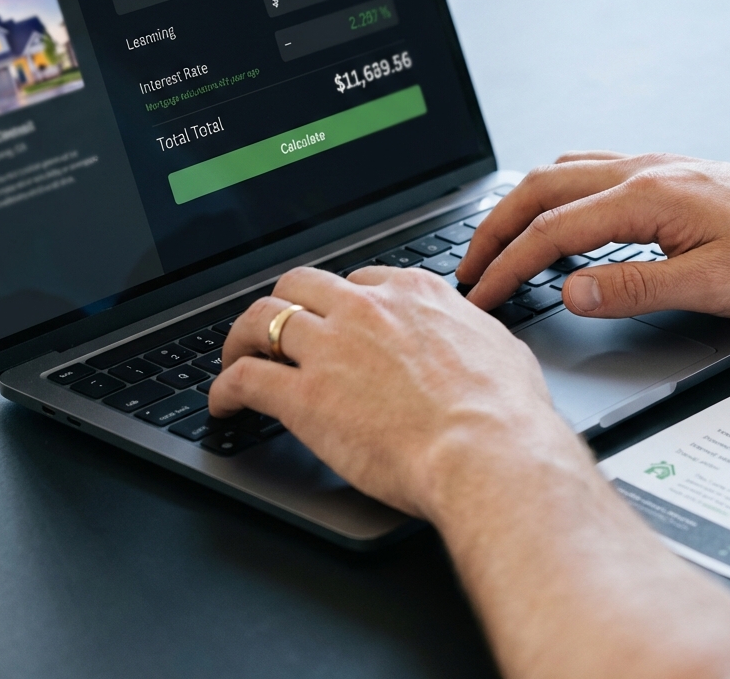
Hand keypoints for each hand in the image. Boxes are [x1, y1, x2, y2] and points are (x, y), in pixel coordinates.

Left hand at [207, 264, 562, 518]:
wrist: (488, 449)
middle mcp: (366, 308)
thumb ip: (470, 332)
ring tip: (236, 356)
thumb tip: (472, 336)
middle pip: (301, 285)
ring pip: (262, 319)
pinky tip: (223, 403)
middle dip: (285, 305)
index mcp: (413, 293)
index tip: (335, 321)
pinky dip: (224, 387)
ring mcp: (330, 347)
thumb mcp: (499, 347)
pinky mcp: (304, 394)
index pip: (359, 280)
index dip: (340, 303)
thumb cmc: (506, 410)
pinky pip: (244, 377)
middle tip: (279, 331)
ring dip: (243, 338)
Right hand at [458, 152, 729, 317]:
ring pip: (559, 173)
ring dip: (520, 205)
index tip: (481, 295)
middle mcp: (640, 171)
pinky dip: (553, 191)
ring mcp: (649, 165)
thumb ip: (634, 287)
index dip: (507, 265)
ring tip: (498, 240)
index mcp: (646, 197)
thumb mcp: (711, 285)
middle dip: (494, 228)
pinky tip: (555, 210)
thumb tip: (569, 291)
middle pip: (540, 189)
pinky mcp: (662, 172)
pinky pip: (587, 169)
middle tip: (468, 266)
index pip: (552, 232)